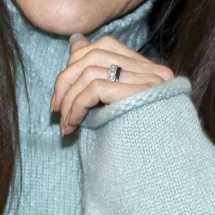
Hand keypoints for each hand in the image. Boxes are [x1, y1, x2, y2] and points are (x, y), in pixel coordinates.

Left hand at [50, 34, 174, 134]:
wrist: (159, 173)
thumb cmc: (135, 142)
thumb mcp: (112, 105)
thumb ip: (96, 74)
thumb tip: (75, 40)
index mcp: (150, 69)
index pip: (102, 46)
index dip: (74, 65)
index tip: (61, 95)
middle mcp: (153, 70)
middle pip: (94, 54)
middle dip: (66, 80)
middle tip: (55, 109)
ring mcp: (149, 81)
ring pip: (90, 71)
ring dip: (69, 98)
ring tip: (66, 123)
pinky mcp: (140, 94)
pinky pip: (95, 88)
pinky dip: (76, 105)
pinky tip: (73, 124)